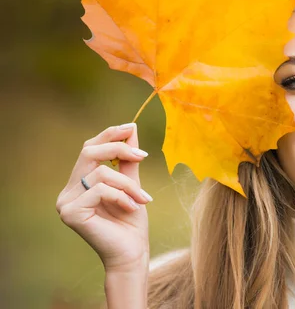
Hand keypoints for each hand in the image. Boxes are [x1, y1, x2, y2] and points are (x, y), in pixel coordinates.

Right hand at [56, 123, 151, 272]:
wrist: (132, 253)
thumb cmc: (131, 222)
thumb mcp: (132, 184)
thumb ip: (128, 160)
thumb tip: (131, 129)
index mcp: (78, 183)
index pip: (89, 148)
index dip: (109, 135)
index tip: (132, 128)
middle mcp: (67, 191)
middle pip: (89, 152)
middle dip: (118, 149)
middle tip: (142, 156)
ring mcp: (66, 203)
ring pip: (100, 173)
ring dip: (128, 183)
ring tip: (143, 198)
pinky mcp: (71, 213)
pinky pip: (100, 190)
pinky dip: (121, 195)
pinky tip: (132, 207)